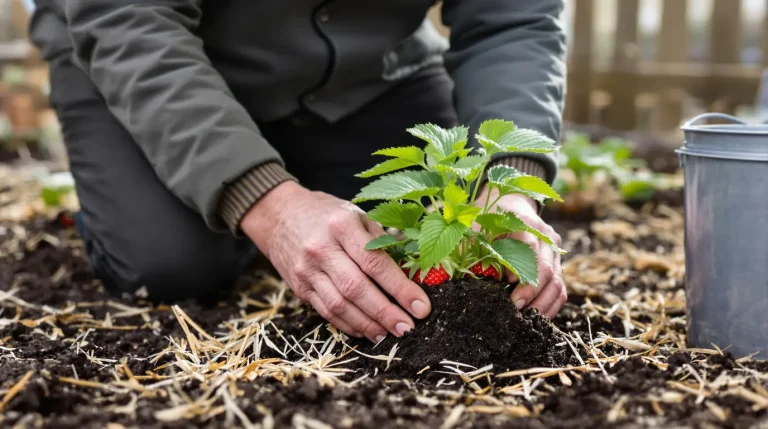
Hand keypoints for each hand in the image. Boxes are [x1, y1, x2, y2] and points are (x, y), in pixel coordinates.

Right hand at [241, 181, 431, 342]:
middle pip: (356, 288)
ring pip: (339, 305)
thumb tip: (415, 266)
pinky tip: (366, 331)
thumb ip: (383, 239)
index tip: (421, 306)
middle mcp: (321, 248)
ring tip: (390, 334)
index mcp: (341, 226)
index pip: (375, 262)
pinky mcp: (299, 287)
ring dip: (368, 324)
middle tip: (408, 328)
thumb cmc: (326, 214)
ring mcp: (307, 270)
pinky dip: (348, 324)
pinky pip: (326, 311)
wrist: (278, 214)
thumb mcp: (355, 214)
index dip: (400, 288)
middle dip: (386, 312)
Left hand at [476, 186, 565, 317]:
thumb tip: (455, 276)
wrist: (509, 202)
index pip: (529, 249)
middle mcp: (545, 235)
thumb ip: (466, 246)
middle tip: (515, 312)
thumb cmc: (485, 216)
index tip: (510, 293)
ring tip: (525, 322)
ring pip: (557, 282)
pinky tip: (535, 318)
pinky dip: (550, 305)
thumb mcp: (472, 225)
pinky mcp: (556, 262)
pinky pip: (559, 288)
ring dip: (543, 305)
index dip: (522, 275)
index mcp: (523, 222)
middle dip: (532, 295)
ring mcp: (554, 249)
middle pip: (547, 269)